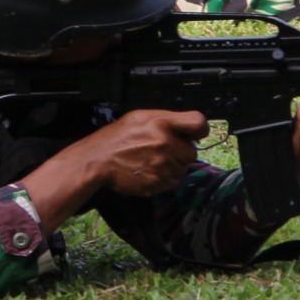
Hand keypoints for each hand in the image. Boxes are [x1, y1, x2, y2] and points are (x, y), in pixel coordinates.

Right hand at [82, 109, 208, 196]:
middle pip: (192, 152)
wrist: (98, 160)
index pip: (198, 123)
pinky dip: (165, 179)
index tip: (195, 134)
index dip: (200, 129)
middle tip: (167, 150)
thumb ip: (165, 120)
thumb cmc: (118, 136)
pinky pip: (172, 183)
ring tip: (155, 161)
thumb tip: (185, 129)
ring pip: (183, 170)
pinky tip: (152, 171)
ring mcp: (161, 166)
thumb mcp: (140, 116)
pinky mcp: (156, 183)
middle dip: (182, 152)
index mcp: (162, 123)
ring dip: (174, 167)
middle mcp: (165, 144)